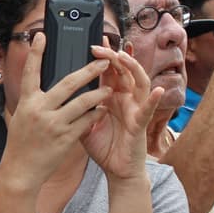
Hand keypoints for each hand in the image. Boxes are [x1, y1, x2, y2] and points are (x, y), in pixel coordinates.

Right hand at [3, 33, 111, 184]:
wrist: (21, 170)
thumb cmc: (21, 143)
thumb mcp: (21, 116)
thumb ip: (34, 100)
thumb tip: (44, 83)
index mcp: (27, 102)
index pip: (30, 71)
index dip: (35, 52)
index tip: (42, 35)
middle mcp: (40, 110)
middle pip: (69, 83)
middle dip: (89, 71)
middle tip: (103, 62)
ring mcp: (54, 124)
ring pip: (84, 103)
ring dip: (99, 95)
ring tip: (109, 90)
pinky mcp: (66, 138)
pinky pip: (87, 122)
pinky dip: (96, 115)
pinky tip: (103, 111)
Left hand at [81, 46, 163, 181]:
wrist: (116, 170)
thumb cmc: (103, 146)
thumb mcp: (84, 123)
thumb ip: (77, 108)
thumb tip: (57, 95)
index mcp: (110, 96)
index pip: (107, 70)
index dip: (102, 55)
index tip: (91, 41)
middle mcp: (125, 98)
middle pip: (122, 70)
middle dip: (112, 55)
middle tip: (98, 45)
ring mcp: (135, 108)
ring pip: (139, 81)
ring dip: (132, 67)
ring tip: (122, 56)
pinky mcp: (141, 123)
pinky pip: (149, 109)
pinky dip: (154, 99)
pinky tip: (156, 90)